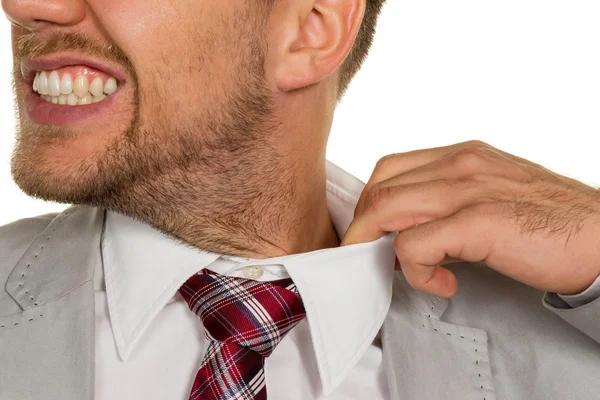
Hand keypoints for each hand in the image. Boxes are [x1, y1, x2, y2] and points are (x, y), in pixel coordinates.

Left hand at [341, 140, 599, 297]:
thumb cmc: (552, 221)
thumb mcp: (492, 196)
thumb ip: (450, 204)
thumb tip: (409, 230)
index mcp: (463, 156)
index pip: (390, 169)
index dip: (371, 204)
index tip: (373, 234)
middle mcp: (461, 165)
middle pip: (380, 187)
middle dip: (364, 227)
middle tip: (376, 256)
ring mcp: (469, 190)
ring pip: (386, 209)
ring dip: (378, 246)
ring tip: (401, 270)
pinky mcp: (479, 222)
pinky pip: (415, 245)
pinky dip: (417, 271)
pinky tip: (443, 283)